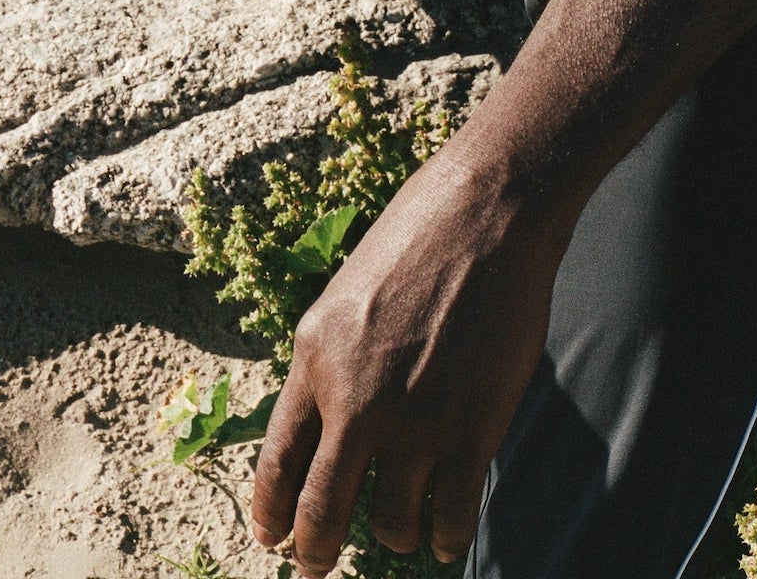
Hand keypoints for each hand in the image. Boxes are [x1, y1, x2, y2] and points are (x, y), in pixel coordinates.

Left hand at [250, 148, 562, 573]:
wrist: (484, 213)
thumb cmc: (417, 236)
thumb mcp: (347, 293)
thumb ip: (335, 360)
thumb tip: (330, 421)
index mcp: (314, 358)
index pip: (277, 460)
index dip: (272, 511)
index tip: (272, 538)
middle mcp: (354, 399)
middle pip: (322, 509)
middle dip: (315, 552)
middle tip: (313, 569)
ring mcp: (414, 421)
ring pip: (389, 524)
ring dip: (392, 537)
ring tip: (400, 535)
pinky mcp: (471, 430)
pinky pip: (450, 516)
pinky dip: (444, 536)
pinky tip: (444, 536)